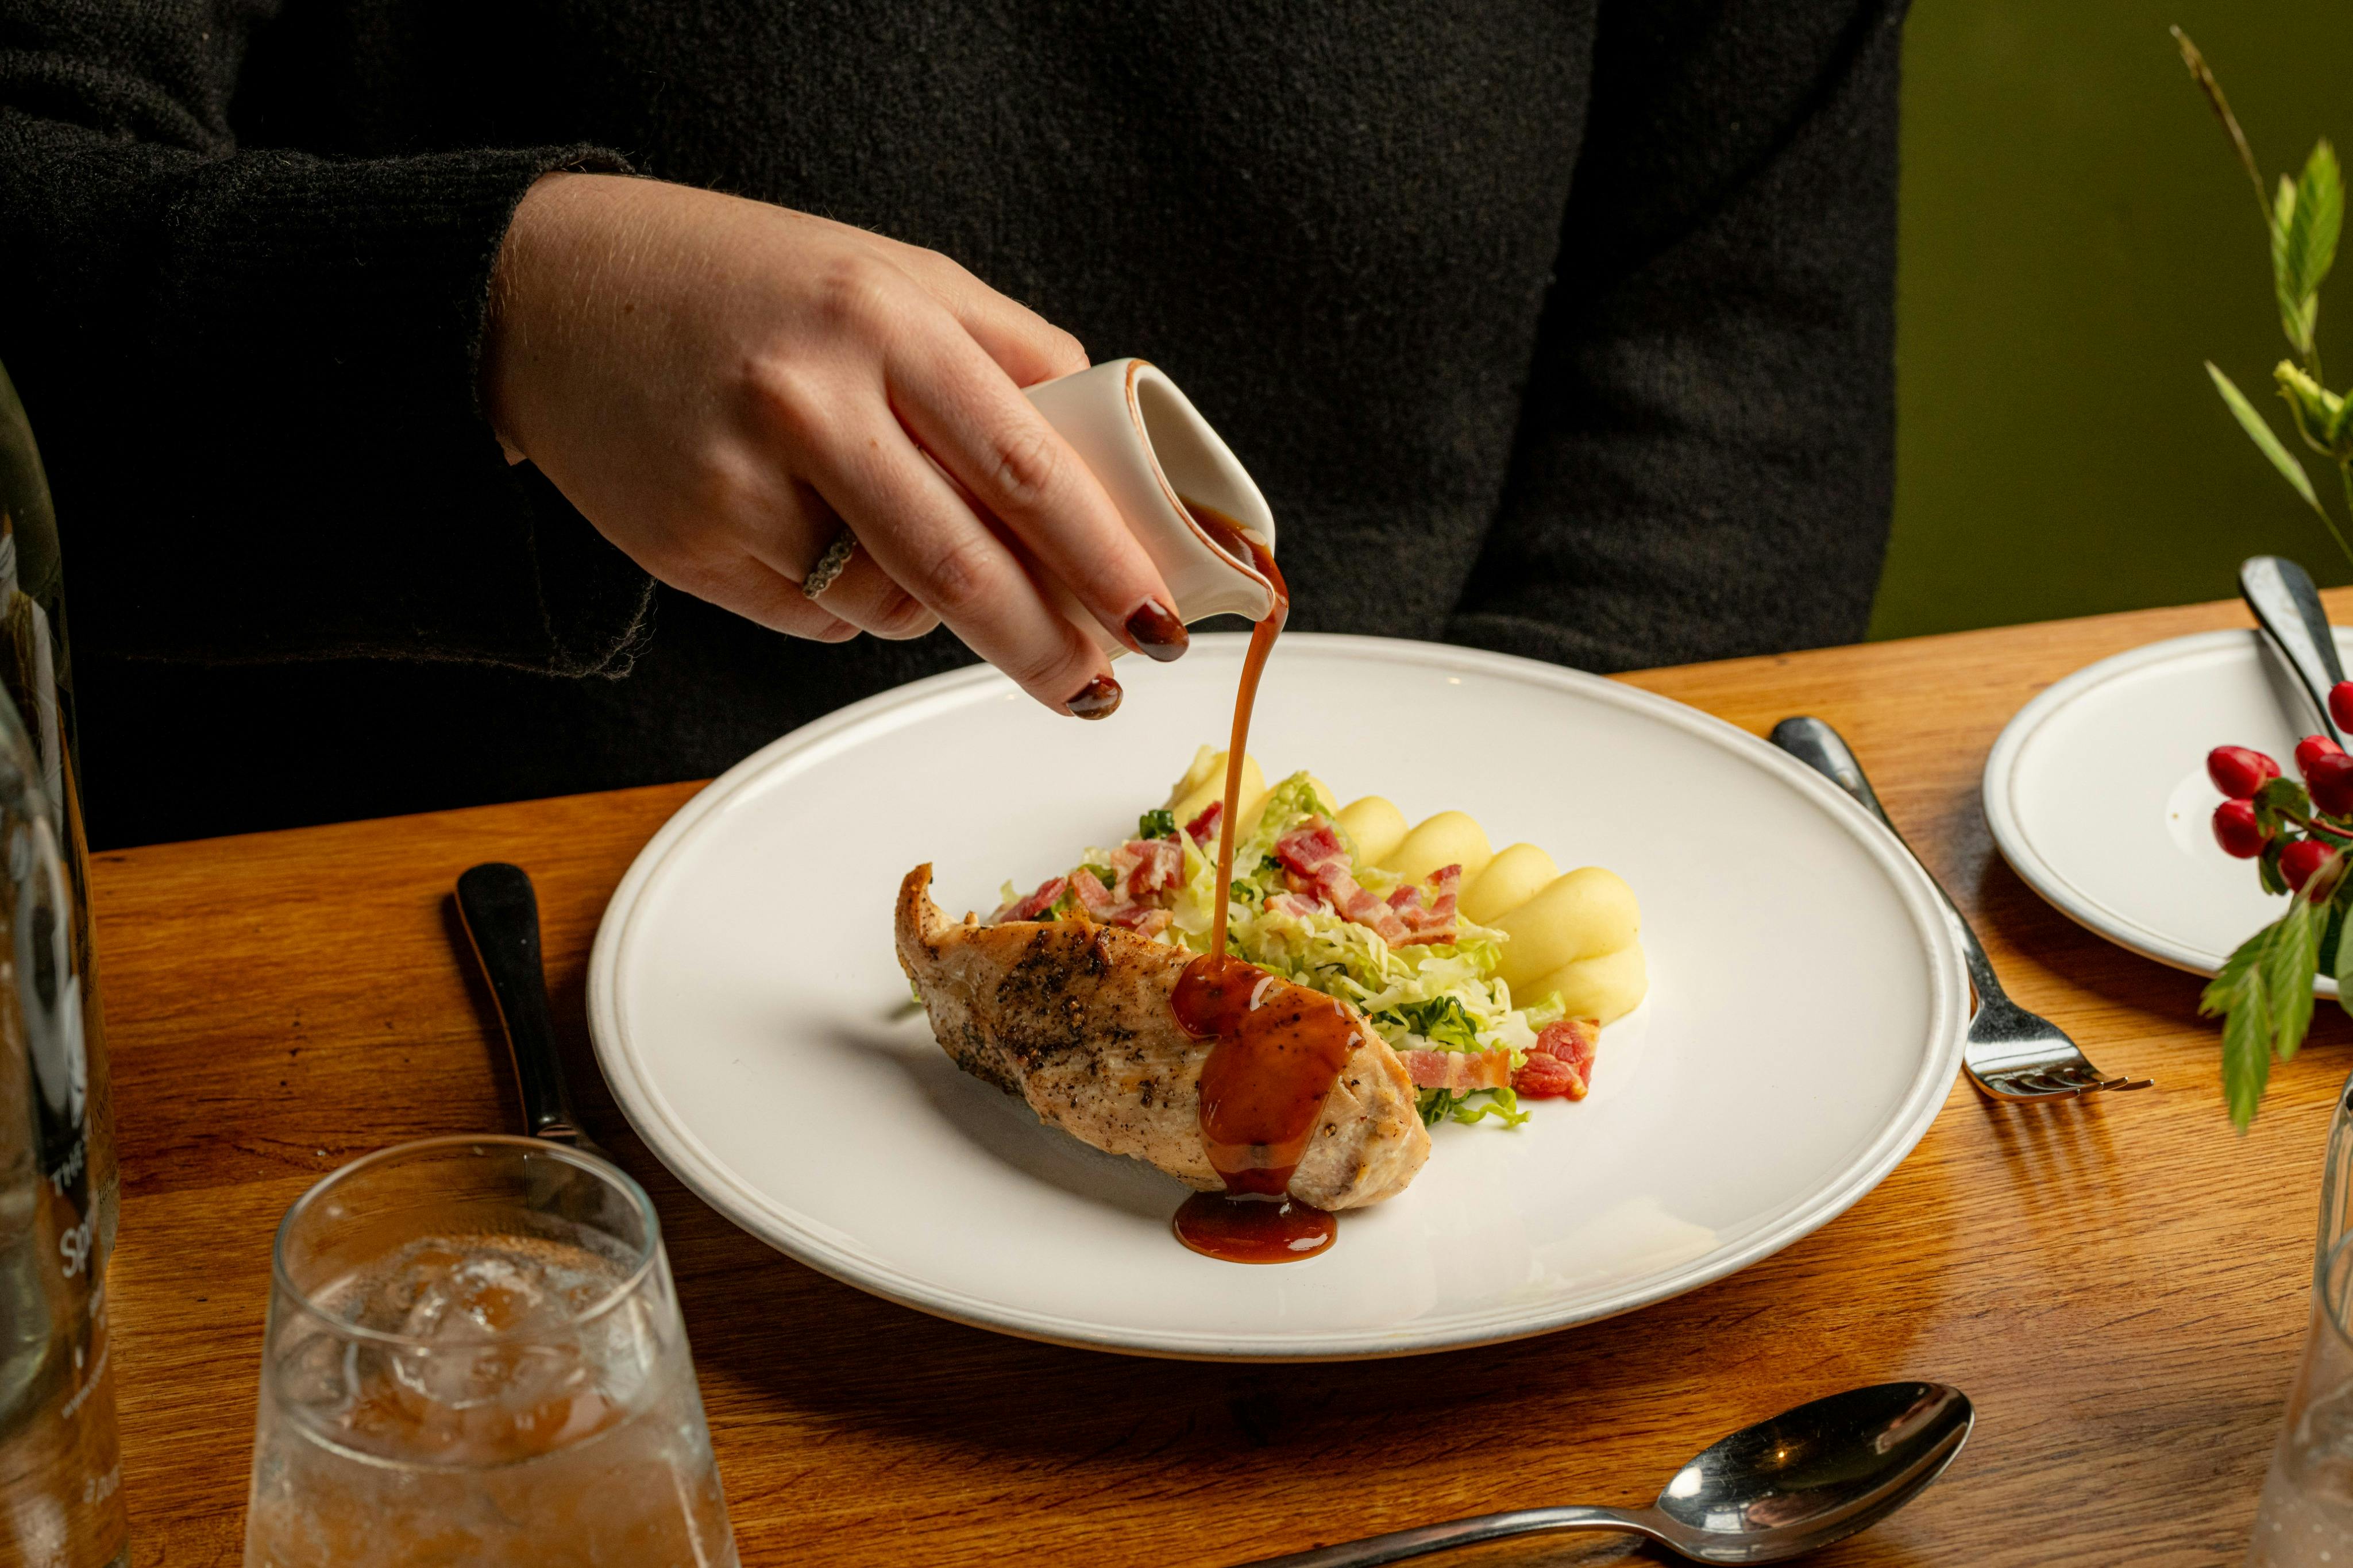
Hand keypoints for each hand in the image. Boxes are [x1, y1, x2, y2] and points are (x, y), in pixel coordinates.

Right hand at [481, 172, 1187, 716]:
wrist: (549, 293)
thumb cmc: (742, 281)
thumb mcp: (889, 274)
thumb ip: (1006, 354)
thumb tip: (1111, 460)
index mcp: (883, 319)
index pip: (1025, 463)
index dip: (1102, 557)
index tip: (1157, 619)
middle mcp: (809, 398)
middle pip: (964, 567)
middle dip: (1049, 646)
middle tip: (1099, 685)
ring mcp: (739, 482)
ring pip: (891, 606)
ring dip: (933, 609)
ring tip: (901, 541)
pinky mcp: (690, 548)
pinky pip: (817, 616)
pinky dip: (846, 598)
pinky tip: (807, 528)